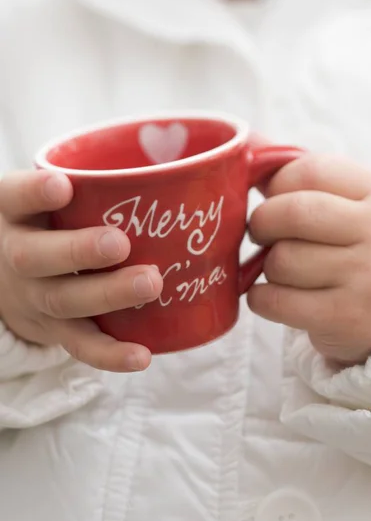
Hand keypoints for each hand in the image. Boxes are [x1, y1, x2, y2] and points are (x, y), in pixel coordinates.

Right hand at [0, 170, 162, 371]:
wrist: (10, 279)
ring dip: (106, 295)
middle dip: (78, 251)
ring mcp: (35, 296)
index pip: (15, 197)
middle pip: (36, 257)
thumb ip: (93, 182)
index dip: (34, 193)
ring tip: (150, 284)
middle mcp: (17, 254)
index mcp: (15, 213)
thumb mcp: (51, 198)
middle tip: (119, 244)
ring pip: (63, 301)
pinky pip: (79, 345)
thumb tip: (200, 164)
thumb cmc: (50, 224)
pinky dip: (110, 354)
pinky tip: (142, 355)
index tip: (64, 186)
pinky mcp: (55, 329)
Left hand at [248, 154, 370, 364]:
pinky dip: (261, 298)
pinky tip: (274, 296)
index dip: (277, 184)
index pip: (310, 171)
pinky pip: (276, 300)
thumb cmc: (362, 250)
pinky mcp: (347, 318)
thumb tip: (248, 141)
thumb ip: (306, 177)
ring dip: (266, 267)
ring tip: (282, 270)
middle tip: (263, 234)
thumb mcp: (354, 206)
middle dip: (262, 223)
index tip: (274, 199)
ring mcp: (367, 277)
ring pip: (281, 260)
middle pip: (292, 213)